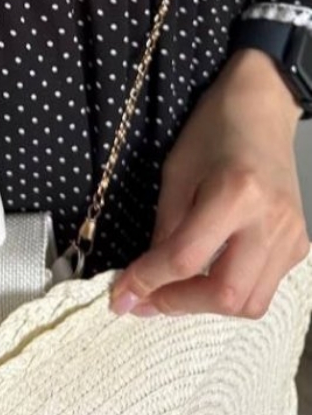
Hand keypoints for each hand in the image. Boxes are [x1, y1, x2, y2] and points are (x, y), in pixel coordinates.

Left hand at [110, 48, 309, 319]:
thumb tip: (145, 279)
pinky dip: (233, 290)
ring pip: (250, 304)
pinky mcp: (299, 246)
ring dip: (207, 305)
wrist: (262, 109)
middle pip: (226, 295)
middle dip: (180, 304)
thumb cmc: (213, 130)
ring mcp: (291, 237)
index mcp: (235, 194)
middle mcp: (269, 222)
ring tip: (175, 290)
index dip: (148, 281)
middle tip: (146, 298)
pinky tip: (210, 273)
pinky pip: (265, 287)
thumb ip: (165, 228)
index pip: (186, 258)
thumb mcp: (176, 172)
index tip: (120, 296)